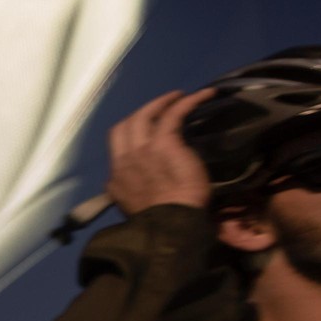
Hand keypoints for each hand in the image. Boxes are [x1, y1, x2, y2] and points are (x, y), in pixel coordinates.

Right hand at [107, 88, 216, 214]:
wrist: (169, 225)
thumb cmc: (159, 221)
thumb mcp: (133, 206)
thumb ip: (129, 190)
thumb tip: (133, 181)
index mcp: (117, 177)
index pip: (117, 141)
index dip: (131, 129)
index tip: (147, 127)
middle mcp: (125, 159)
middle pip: (128, 123)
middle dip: (145, 111)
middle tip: (163, 106)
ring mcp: (142, 149)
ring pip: (147, 113)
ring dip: (164, 101)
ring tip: (180, 96)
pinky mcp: (165, 142)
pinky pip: (174, 112)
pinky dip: (189, 101)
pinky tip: (203, 95)